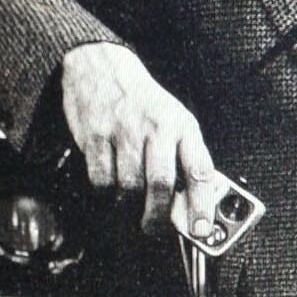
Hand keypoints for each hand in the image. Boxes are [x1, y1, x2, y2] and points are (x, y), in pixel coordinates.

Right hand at [61, 42, 217, 234]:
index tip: (201, 229)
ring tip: (132, 208)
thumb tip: (190, 205)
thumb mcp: (175, 119)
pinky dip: (106, 192)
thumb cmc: (144, 102)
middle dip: (158, 217)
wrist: (102, 67)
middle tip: (154, 229)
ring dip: (129, 208)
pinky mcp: (95, 136)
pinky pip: (101, 180)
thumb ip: (185, 158)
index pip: (199, 170)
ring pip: (128, 188)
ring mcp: (124, 131)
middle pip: (160, 185)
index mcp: (182, 125)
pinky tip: (111, 187)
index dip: (201, 205)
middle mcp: (156, 127)